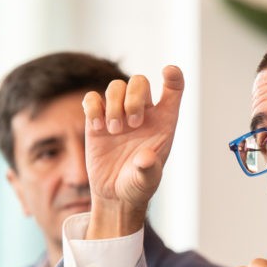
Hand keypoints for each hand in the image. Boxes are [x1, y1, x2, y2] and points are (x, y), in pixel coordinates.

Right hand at [82, 66, 184, 238]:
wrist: (114, 194)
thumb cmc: (138, 185)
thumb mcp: (146, 182)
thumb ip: (148, 170)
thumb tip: (145, 158)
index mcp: (163, 122)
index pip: (173, 90)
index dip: (173, 76)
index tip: (169, 72)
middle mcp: (142, 113)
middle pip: (139, 82)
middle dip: (134, 97)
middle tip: (133, 123)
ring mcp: (118, 114)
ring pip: (115, 86)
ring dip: (114, 104)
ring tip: (113, 130)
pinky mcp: (97, 120)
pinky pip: (92, 98)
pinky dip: (93, 107)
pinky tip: (97, 127)